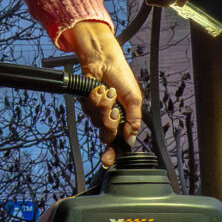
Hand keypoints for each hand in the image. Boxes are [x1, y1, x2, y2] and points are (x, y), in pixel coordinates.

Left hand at [60, 20, 142, 164]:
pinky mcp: (87, 104)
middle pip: (106, 135)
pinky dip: (95, 99)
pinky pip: (89, 110)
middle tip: (114, 112)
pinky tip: (99, 89)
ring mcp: (97, 112)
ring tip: (108, 94)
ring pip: (97, 122)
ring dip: (103, 107)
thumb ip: (134, 121)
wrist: (105, 61)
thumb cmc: (121, 77)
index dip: (113, 153)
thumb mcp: (134, 100)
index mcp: (123, 119)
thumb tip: (130, 140)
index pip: (118, 142)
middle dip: (109, 124)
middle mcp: (110, 118)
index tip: (108, 161)